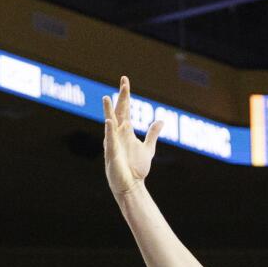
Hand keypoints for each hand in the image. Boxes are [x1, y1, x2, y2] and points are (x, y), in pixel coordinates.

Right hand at [103, 76, 162, 196]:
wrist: (131, 186)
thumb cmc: (136, 169)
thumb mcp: (148, 148)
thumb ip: (152, 134)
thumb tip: (160, 120)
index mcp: (125, 132)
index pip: (125, 109)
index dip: (126, 95)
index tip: (125, 80)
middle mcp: (118, 134)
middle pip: (119, 111)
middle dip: (121, 97)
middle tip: (124, 82)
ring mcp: (113, 143)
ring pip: (110, 123)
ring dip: (109, 111)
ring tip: (107, 98)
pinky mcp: (112, 154)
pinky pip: (110, 140)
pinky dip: (109, 131)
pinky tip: (109, 121)